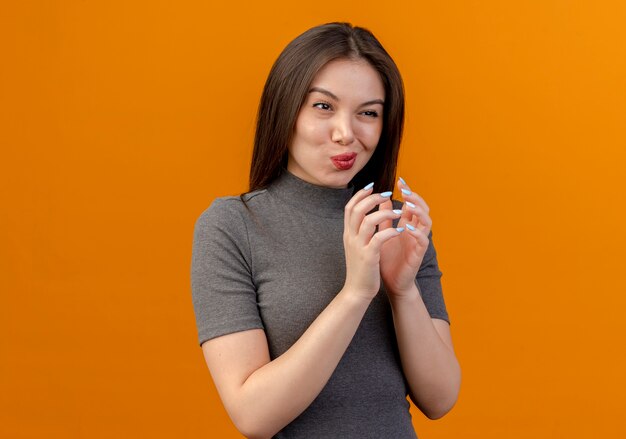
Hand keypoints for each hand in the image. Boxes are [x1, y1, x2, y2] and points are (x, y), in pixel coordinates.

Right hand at [342, 183, 403, 300]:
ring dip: (384, 213)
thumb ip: (360, 230)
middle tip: (387, 195)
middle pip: (357, 209)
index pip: (350, 207)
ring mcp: (358, 246)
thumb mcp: (357, 245)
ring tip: (398, 211)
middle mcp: (350, 237)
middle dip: (372, 198)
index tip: (372, 186)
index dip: (360, 194)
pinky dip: (390, 231)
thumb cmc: (361, 268)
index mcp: (348, 233)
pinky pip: (379, 238)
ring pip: (368, 221)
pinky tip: (400, 230)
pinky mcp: (368, 257)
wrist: (356, 291)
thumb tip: (367, 214)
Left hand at [379, 178, 432, 297]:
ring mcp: (418, 242)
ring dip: (419, 212)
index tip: (400, 181)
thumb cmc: (387, 259)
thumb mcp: (383, 234)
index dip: (408, 192)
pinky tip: (408, 227)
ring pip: (427, 222)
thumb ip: (384, 218)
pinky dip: (417, 233)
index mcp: (406, 225)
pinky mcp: (419, 254)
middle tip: (405, 189)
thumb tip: (383, 199)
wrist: (390, 283)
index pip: (410, 204)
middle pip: (422, 209)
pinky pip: (423, 240)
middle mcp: (415, 231)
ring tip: (410, 204)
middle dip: (415, 197)